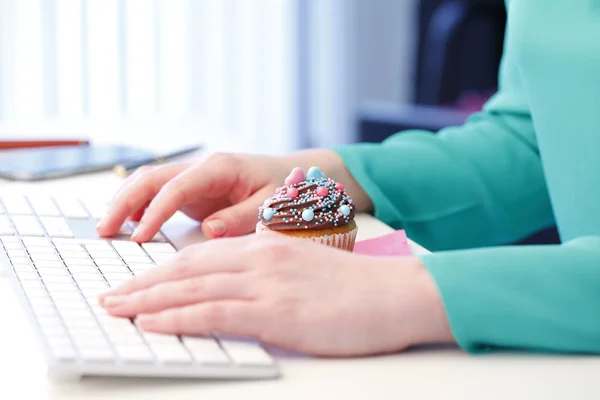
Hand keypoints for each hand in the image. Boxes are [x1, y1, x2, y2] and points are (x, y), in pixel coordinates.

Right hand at [96, 150, 372, 242]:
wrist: (291, 175)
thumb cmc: (285, 188)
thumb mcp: (272, 204)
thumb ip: (242, 216)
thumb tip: (209, 231)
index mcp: (219, 167)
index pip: (176, 187)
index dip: (154, 212)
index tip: (138, 237)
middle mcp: (201, 167)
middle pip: (151, 178)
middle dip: (124, 202)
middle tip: (104, 231)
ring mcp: (194, 177)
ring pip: (149, 182)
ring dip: (125, 202)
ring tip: (107, 229)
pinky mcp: (193, 189)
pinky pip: (158, 193)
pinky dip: (139, 206)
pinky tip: (131, 225)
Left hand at [98, 233, 452, 356]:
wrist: (395, 293)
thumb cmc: (355, 288)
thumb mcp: (303, 269)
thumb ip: (267, 273)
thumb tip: (235, 290)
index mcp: (266, 246)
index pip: (202, 255)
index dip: (164, 269)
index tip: (138, 282)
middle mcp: (260, 258)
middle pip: (188, 267)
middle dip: (144, 282)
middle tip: (111, 295)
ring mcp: (267, 282)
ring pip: (193, 287)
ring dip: (148, 299)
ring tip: (117, 308)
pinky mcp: (277, 310)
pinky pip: (215, 311)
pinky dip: (179, 316)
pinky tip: (153, 321)